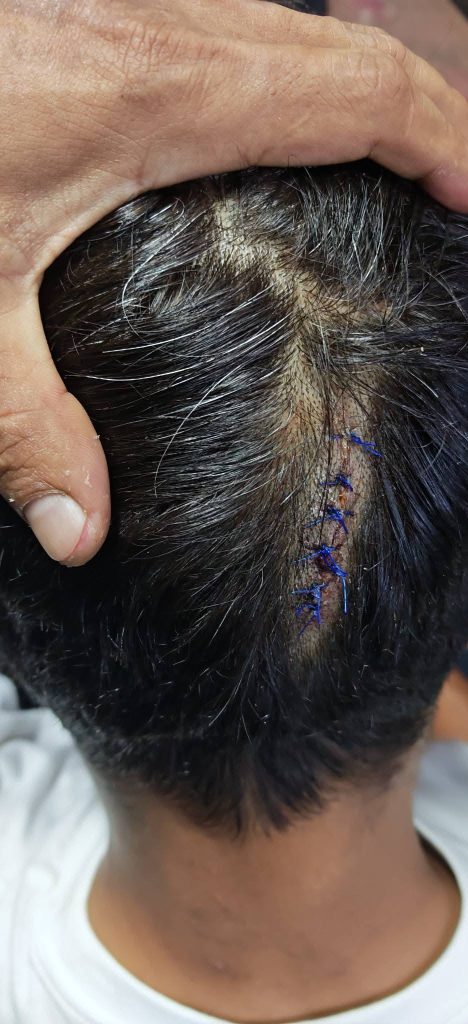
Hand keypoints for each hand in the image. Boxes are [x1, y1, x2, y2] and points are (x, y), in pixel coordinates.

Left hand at [2, 0, 467, 564]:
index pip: (357, 93)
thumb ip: (22, 424)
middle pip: (342, 46)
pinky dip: (279, 72)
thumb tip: (75, 529)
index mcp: (158, 90)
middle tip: (447, 188)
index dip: (440, 140)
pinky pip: (227, 26)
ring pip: (286, 24)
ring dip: (349, 85)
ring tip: (383, 164)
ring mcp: (125, 3)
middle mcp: (158, 24)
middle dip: (417, 110)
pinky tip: (265, 131)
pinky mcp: (90, 13)